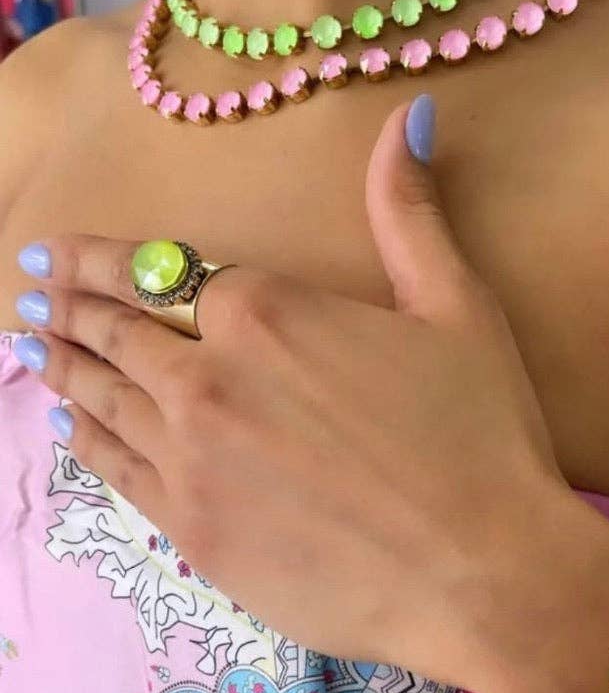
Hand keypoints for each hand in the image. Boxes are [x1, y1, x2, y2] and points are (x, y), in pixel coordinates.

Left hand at [14, 99, 585, 692]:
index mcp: (263, 311)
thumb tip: (403, 118)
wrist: (478, 574)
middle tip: (27, 292)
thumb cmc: (479, 437)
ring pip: (100, 399)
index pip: (156, 271)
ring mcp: (189, 460)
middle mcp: (205, 378)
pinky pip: (115, 472)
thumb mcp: (457, 309)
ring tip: (32, 346)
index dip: (96, 259)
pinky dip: (86, 440)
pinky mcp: (191, 533)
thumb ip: (409, 214)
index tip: (51, 253)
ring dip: (61, 365)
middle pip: (114, 331)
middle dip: (65, 305)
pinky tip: (71, 425)